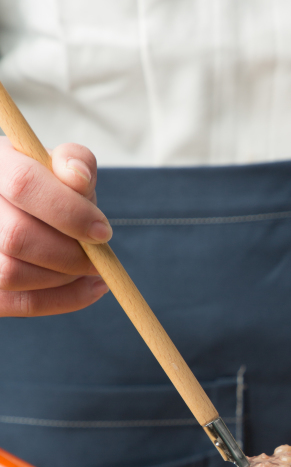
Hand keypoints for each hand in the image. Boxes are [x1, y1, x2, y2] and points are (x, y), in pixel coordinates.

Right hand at [0, 138, 110, 316]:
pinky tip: (87, 289)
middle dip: (68, 255)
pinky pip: (15, 304)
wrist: (26, 211)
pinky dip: (59, 301)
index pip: (24, 184)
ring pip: (11, 274)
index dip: (69, 212)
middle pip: (16, 237)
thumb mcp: (63, 166)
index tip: (103, 232)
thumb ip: (76, 162)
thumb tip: (78, 177)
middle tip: (97, 260)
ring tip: (89, 270)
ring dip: (62, 280)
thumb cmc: (50, 186)